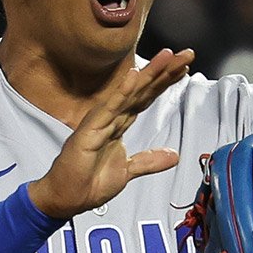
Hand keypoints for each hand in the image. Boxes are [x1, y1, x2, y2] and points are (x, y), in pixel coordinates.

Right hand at [28, 48, 193, 218]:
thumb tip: (174, 155)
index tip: (184, 68)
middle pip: (142, 91)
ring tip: (167, 56)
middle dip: (164, 72)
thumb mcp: (127, 171)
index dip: (164, 83)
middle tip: (186, 54)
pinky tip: (134, 75)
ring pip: (128, 94)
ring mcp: (99, 122)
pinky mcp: (89, 131)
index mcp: (119, 125)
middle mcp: (110, 118)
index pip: (145, 98)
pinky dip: (121, 92)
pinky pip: (108, 109)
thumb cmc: (89, 182)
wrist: (66, 198)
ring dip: (147, 74)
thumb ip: (149, 161)